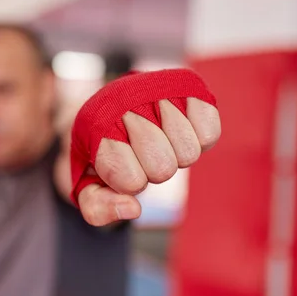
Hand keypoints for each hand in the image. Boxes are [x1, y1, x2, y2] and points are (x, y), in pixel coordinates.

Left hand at [78, 97, 219, 225]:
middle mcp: (126, 104)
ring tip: (160, 137)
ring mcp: (157, 92)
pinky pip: (210, 132)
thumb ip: (98, 207)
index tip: (121, 166)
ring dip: (177, 153)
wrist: (105, 109)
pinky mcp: (187, 86)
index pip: (132, 180)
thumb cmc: (99, 153)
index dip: (130, 182)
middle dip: (153, 170)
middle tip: (141, 152)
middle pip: (164, 168)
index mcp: (97, 130)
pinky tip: (181, 127)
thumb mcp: (86, 184)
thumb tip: (133, 209)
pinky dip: (200, 137)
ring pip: (189, 152)